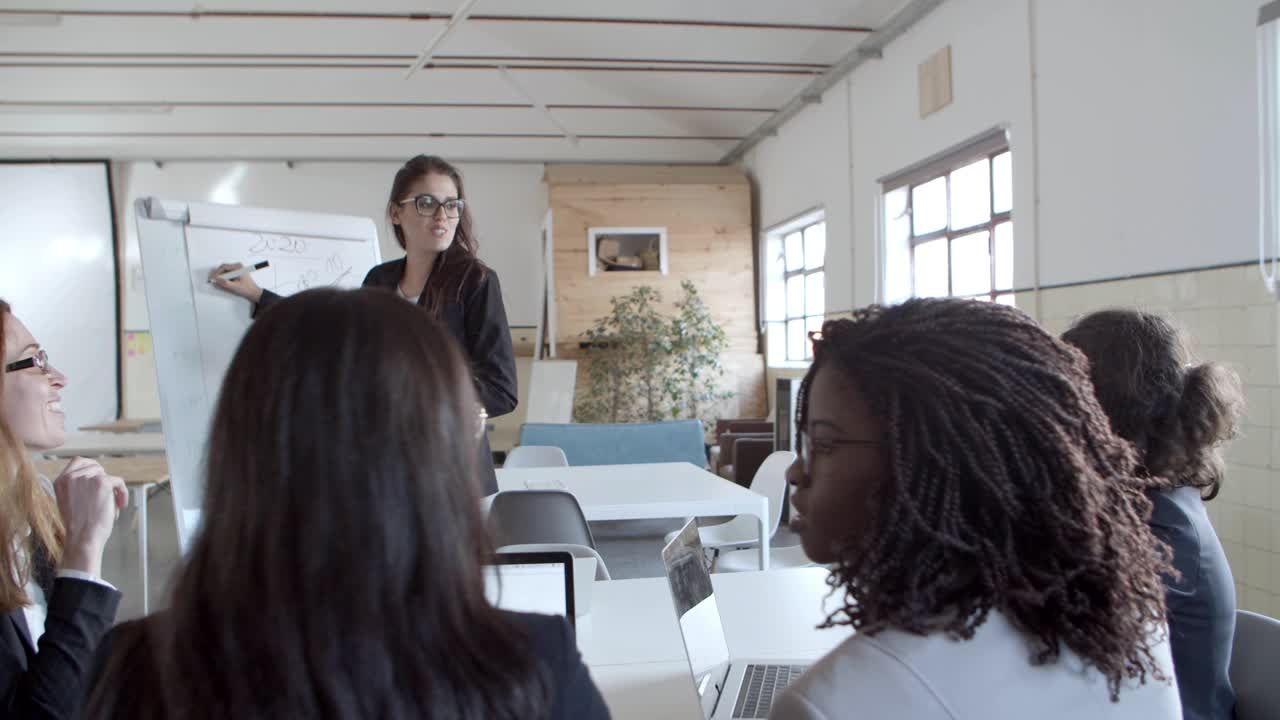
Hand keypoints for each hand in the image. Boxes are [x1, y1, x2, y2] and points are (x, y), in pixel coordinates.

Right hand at [53, 458, 126, 577]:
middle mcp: (71, 477)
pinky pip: (118, 482)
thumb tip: (96, 477)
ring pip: (107, 475)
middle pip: (95, 466)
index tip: (99, 477)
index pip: (78, 461)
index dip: (91, 467)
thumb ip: (77, 487)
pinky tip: (120, 505)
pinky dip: (122, 493)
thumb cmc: (79, 526)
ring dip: (113, 490)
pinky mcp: (101, 482)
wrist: (83, 539)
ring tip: (112, 506)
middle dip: (104, 480)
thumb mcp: (69, 502)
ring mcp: (86, 478)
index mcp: (60, 481)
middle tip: (108, 494)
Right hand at [209, 262, 263, 302]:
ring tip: (218, 281)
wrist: (254, 292)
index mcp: (239, 267)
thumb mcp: (235, 287)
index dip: (216, 273)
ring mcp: (237, 269)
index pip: (224, 267)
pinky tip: (223, 282)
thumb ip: (225, 283)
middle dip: (218, 274)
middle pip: (224, 268)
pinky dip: (224, 277)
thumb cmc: (247, 289)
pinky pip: (227, 273)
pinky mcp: (237, 272)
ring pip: (225, 270)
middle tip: (212, 279)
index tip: (212, 277)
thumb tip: (217, 280)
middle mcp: (238, 266)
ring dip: (221, 276)